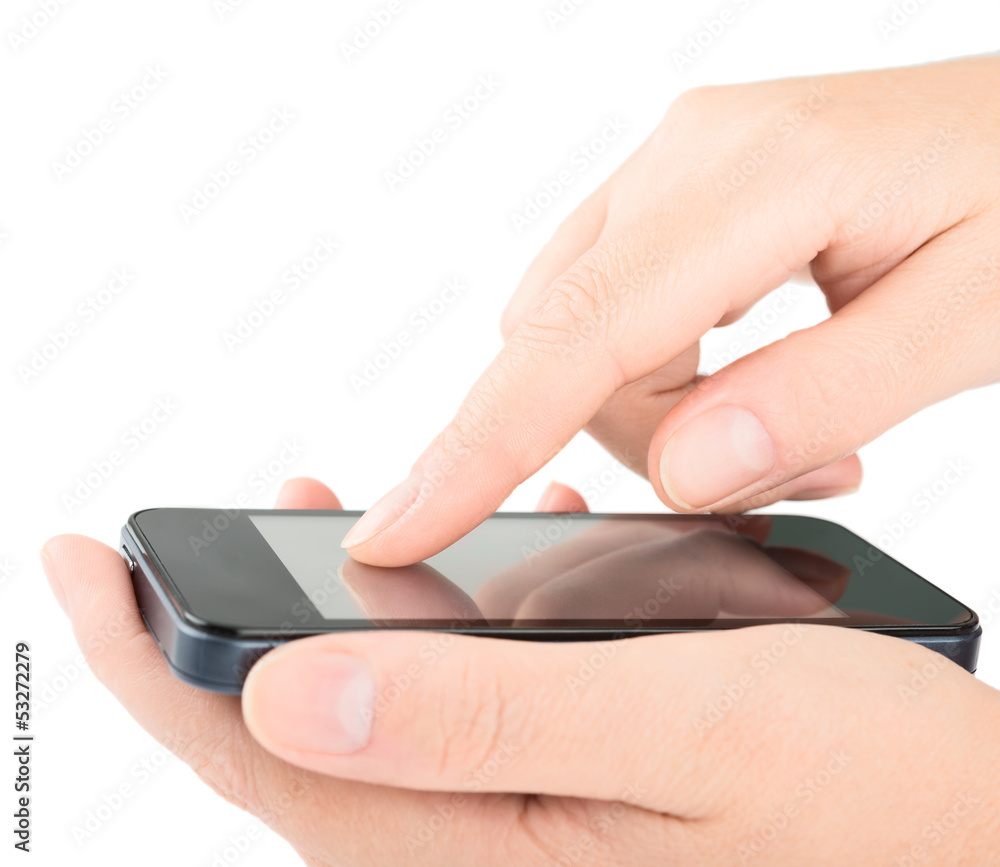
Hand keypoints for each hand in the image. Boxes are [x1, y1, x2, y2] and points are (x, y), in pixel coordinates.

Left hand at [43, 478, 999, 864]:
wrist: (956, 820)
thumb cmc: (855, 782)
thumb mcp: (676, 731)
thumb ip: (483, 717)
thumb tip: (286, 697)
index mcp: (479, 846)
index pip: (258, 758)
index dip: (150, 662)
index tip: (79, 565)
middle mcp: (478, 845)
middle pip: (290, 741)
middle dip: (218, 633)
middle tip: (185, 538)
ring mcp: (514, 818)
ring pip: (365, 714)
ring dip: (319, 618)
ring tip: (314, 522)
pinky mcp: (553, 782)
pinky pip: (447, 703)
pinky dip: (420, 629)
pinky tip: (459, 561)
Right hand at [341, 55, 999, 566]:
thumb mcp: (970, 316)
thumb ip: (821, 396)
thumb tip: (685, 468)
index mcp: (756, 175)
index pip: (576, 336)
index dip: (478, 445)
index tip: (398, 527)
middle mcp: (687, 160)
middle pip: (565, 346)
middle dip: (632, 442)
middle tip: (787, 471)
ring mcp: (677, 172)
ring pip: (584, 338)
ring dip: (663, 416)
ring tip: (807, 435)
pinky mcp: (682, 199)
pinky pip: (621, 314)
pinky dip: (671, 381)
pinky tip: (764, 389)